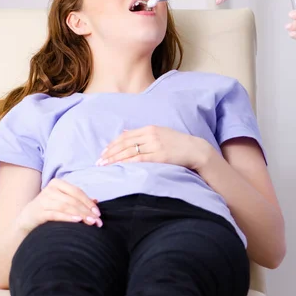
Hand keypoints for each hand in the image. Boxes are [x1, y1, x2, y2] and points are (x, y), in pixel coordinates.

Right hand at [17, 178, 102, 234]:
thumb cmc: (48, 208)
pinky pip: (56, 214)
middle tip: (97, 221)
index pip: (77, 192)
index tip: (98, 213)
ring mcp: (43, 200)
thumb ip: (77, 200)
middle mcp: (50, 189)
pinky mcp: (39, 212)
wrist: (27, 218)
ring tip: (90, 222)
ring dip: (80, 214)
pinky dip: (67, 217)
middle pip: (73, 200)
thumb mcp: (62, 201)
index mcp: (58, 183)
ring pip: (66, 206)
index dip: (89, 202)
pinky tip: (77, 221)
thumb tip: (96, 201)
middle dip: (87, 211)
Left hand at [96, 126, 212, 171]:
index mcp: (150, 128)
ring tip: (105, 165)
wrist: (196, 149)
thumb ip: (143, 134)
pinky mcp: (160, 156)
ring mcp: (155, 145)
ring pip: (130, 152)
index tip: (104, 152)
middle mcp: (151, 135)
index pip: (126, 136)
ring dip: (115, 159)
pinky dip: (127, 163)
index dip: (113, 144)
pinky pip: (140, 159)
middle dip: (110, 152)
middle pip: (125, 143)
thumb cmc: (178, 143)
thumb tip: (126, 132)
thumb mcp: (160, 133)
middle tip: (99, 161)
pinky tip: (119, 167)